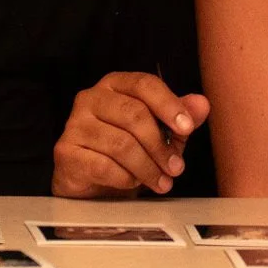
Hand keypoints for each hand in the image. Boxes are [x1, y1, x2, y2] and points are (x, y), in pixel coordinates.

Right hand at [51, 72, 209, 197]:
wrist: (91, 182)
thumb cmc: (126, 150)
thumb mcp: (160, 131)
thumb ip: (180, 116)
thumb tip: (201, 104)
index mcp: (115, 85)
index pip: (144, 84)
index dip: (169, 104)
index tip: (187, 128)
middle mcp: (91, 98)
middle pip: (134, 114)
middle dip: (161, 146)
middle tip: (177, 168)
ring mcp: (74, 124)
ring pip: (121, 144)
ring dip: (147, 168)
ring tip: (161, 182)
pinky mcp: (65, 152)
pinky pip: (104, 166)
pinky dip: (125, 179)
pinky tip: (133, 183)